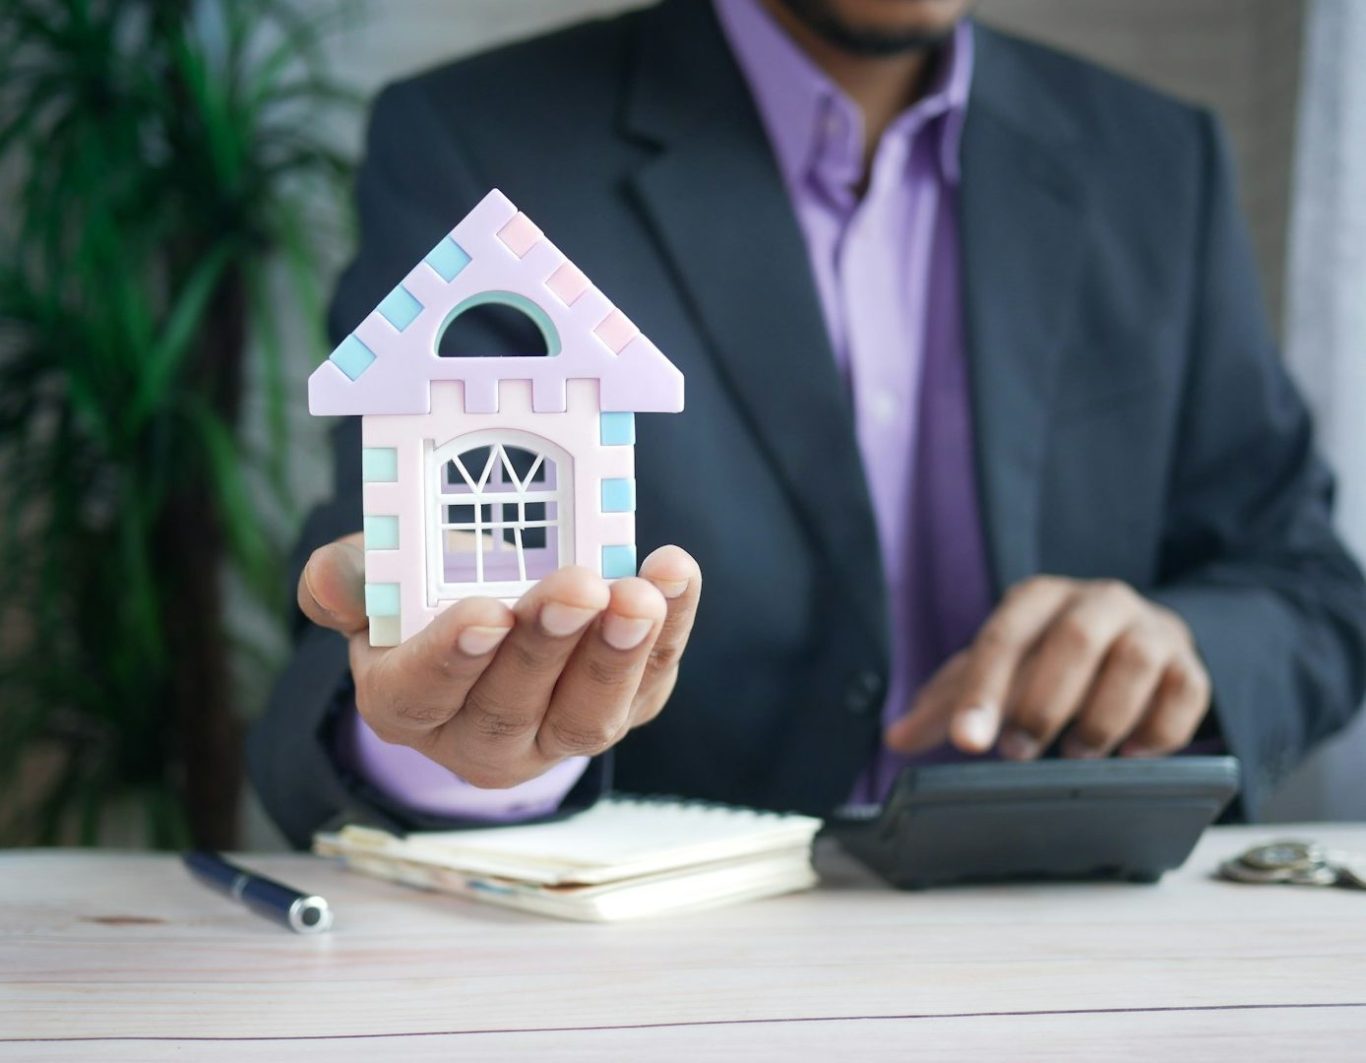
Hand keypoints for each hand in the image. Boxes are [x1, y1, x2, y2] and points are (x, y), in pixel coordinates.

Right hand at [299, 532, 700, 788]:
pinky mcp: (622, 709)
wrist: (493, 614)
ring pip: (588, 715)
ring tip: (639, 595)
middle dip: (548, 647)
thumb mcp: (377, 582)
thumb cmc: (427, 596)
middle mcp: (481, 738)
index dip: (454, 657)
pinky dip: (670, 629)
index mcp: (407, 703)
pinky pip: (650, 680)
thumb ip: (349, 579)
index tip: (487, 613)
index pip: (423, 693)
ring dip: (618, 653)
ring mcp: (557, 733)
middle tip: (578, 588)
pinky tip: (675, 575)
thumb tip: (332, 578)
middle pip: (512, 707)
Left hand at [884, 576, 1210, 760]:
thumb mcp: (999, 670)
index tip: (967, 742)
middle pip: (1073, 641)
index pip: (1003, 638)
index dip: (982, 692)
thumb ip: (949, 703)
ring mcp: (1150, 629)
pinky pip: (1185, 692)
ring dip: (1102, 718)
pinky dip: (1158, 730)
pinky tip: (1131, 754)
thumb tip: (896, 738)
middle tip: (1019, 754)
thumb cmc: (1051, 658)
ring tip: (1078, 754)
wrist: (1136, 638)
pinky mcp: (1190, 664)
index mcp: (1038, 598)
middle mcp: (1098, 601)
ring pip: (1134, 663)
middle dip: (1043, 704)